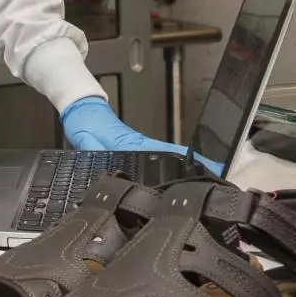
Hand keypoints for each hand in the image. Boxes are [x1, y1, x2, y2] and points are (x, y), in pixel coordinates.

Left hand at [61, 97, 223, 175]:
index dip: (190, 162)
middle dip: (196, 171)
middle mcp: (141, 146)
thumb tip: (100, 168)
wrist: (80, 109)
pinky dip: (169, 168)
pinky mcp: (135, 149)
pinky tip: (176, 181)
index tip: (211, 170)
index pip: (168, 154)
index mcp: (133, 144)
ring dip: (185, 171)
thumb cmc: (84, 122)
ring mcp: (140, 147)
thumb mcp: (85, 139)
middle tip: (215, 186)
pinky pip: (156, 160)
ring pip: (167, 161)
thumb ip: (94, 152)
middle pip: (174, 159)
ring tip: (204, 187)